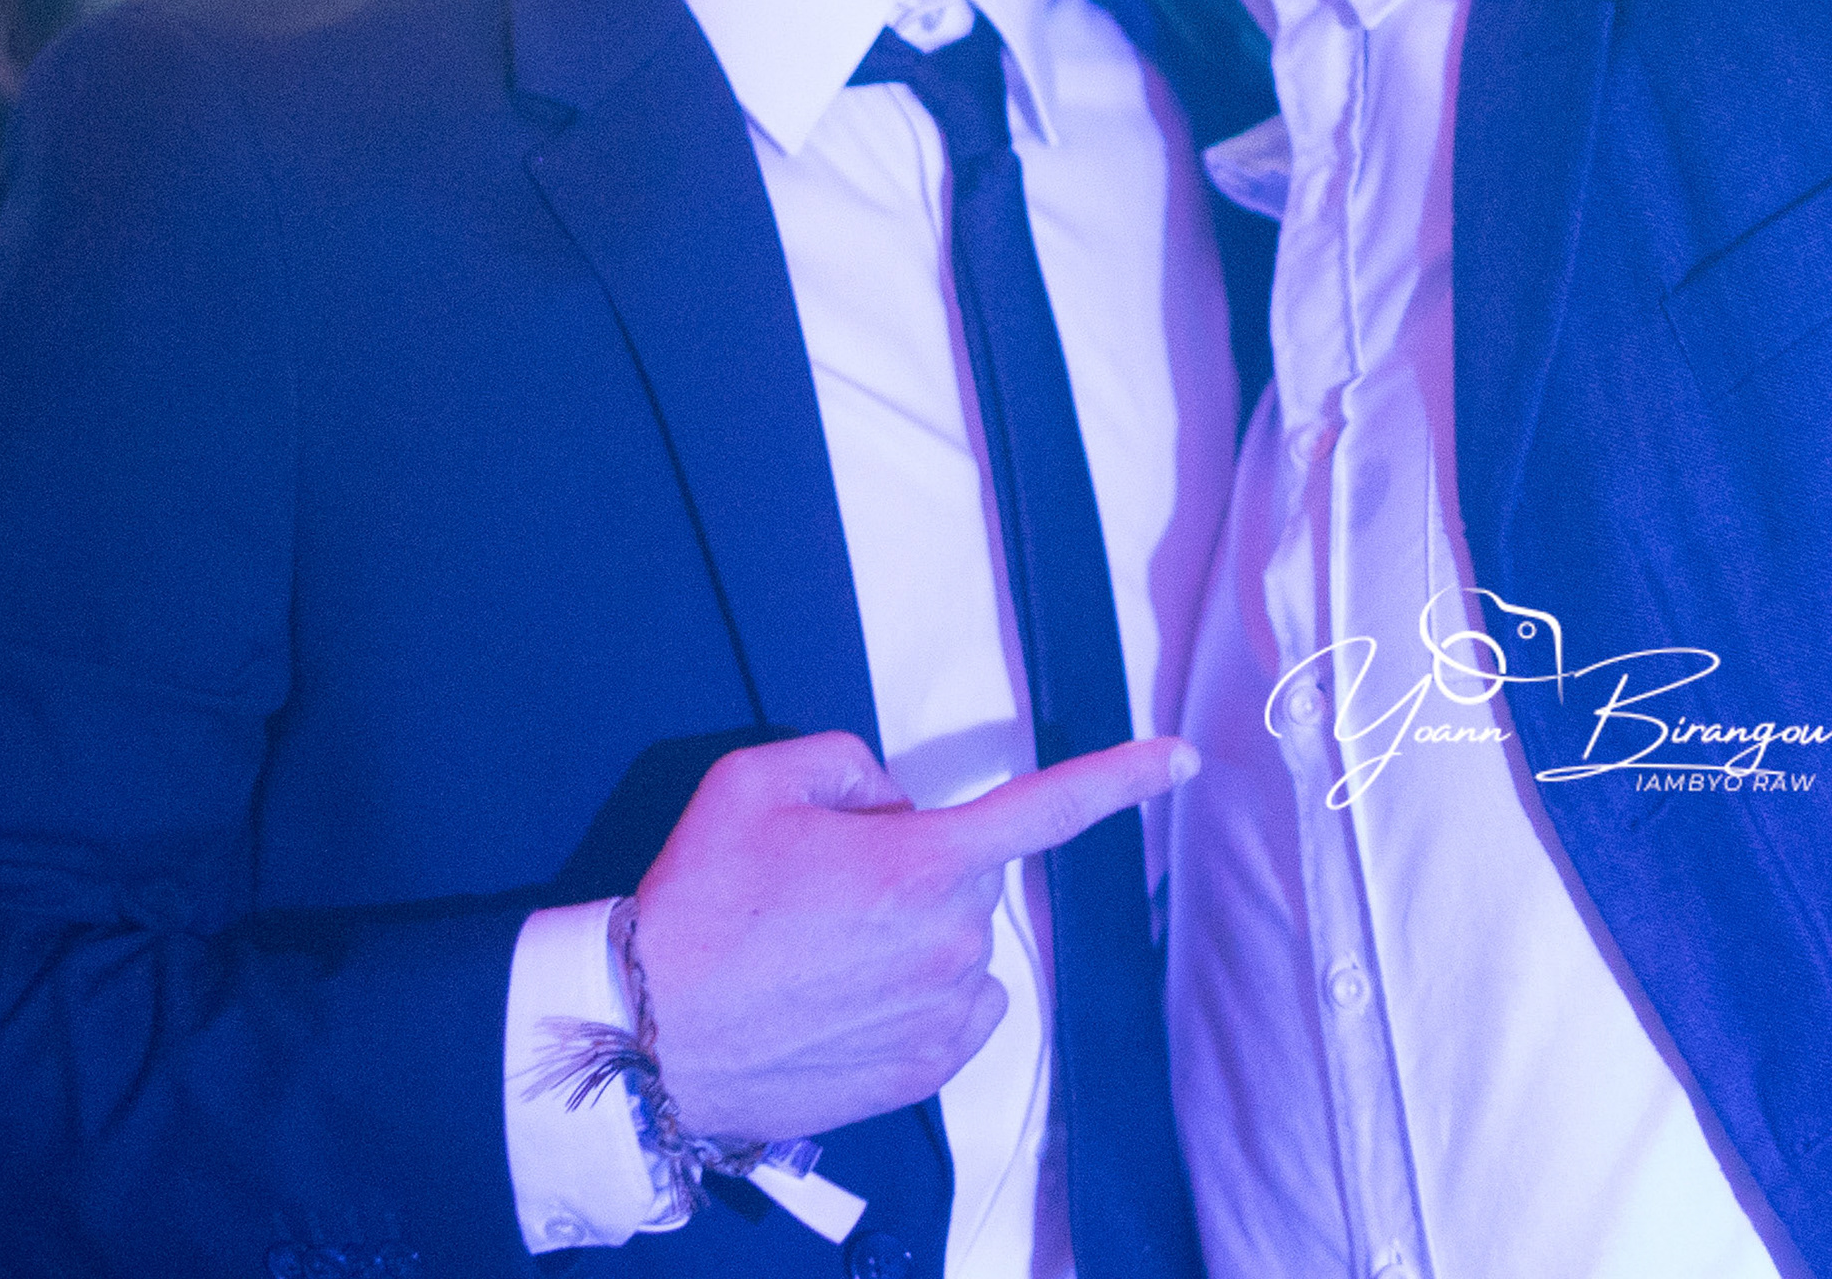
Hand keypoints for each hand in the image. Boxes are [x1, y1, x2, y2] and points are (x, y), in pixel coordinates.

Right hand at [624, 730, 1197, 1144]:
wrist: (649, 1040)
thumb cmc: (698, 904)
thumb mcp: (756, 782)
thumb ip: (849, 762)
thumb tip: (896, 803)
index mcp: (920, 863)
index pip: (1047, 810)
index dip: (1121, 778)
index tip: (1182, 759)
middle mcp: (950, 940)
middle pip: (967, 876)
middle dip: (915, 868)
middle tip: (824, 890)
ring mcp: (942, 1014)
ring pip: (959, 944)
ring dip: (914, 936)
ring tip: (819, 955)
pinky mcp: (926, 1072)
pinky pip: (956, 1008)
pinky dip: (919, 994)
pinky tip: (847, 999)